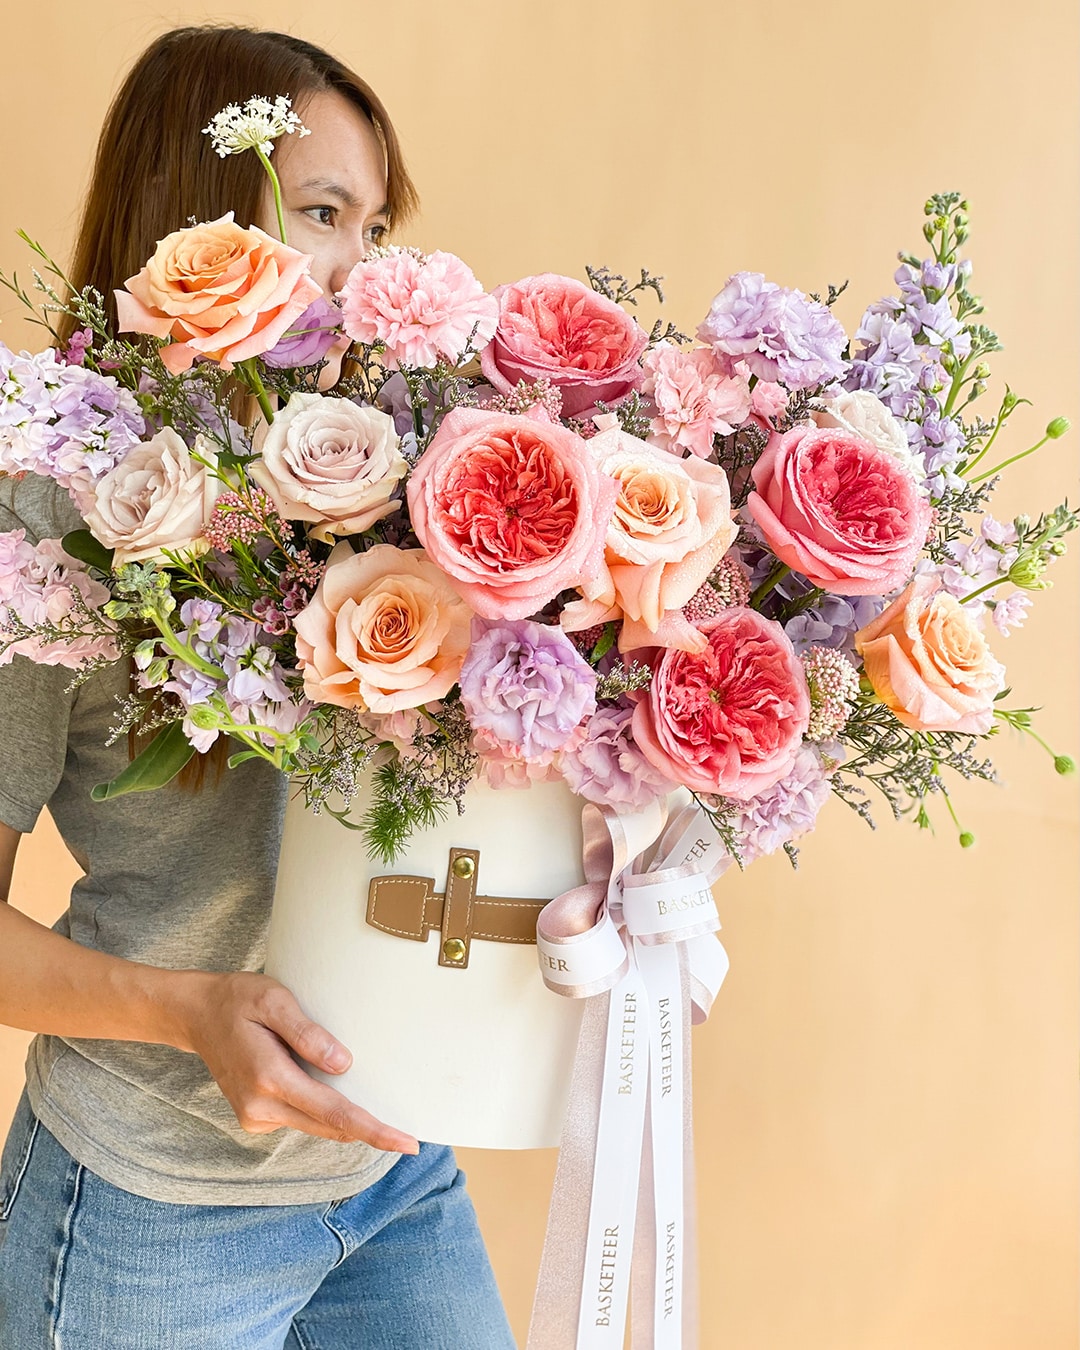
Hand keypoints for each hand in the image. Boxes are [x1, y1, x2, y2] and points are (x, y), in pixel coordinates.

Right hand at [177, 970, 418, 1153]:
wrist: (196, 1015)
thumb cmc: (237, 1000)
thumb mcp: (273, 1000)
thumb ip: (308, 1034)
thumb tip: (344, 1064)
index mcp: (269, 1078)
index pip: (333, 1113)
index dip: (373, 1130)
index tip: (405, 1144)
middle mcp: (261, 1107)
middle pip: (329, 1127)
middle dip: (369, 1132)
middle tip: (408, 1138)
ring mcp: (255, 1116)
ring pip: (316, 1125)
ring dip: (345, 1119)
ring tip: (375, 1110)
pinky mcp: (255, 1116)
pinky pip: (301, 1117)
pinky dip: (322, 1109)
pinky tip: (328, 1086)